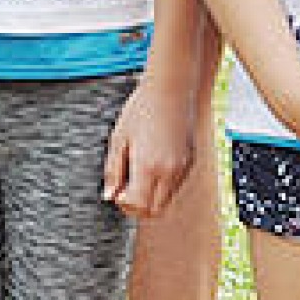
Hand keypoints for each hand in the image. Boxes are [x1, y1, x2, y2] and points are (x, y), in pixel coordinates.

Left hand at [101, 71, 196, 219]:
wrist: (170, 88)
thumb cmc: (141, 109)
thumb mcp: (118, 139)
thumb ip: (113, 171)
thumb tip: (109, 196)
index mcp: (148, 166)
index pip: (138, 206)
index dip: (124, 204)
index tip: (117, 192)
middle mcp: (169, 172)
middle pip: (154, 211)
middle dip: (137, 206)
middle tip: (125, 188)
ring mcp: (182, 168)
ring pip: (166, 200)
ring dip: (150, 197)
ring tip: (137, 173)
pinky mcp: (190, 162)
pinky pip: (175, 186)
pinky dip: (162, 185)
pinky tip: (152, 164)